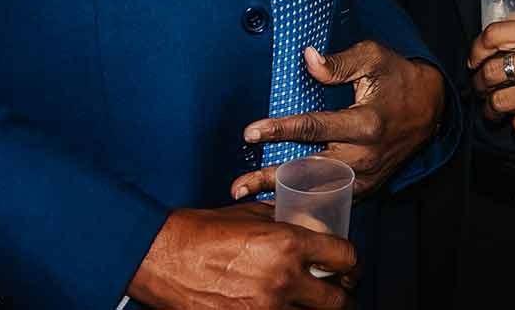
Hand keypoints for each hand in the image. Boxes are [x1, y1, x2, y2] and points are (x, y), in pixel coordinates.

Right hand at [126, 203, 355, 309]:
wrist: (162, 258)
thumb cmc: (200, 232)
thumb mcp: (249, 213)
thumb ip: (282, 221)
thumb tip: (304, 225)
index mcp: (287, 244)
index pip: (345, 257)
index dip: (351, 263)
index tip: (348, 266)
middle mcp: (283, 279)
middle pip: (338, 301)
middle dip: (342, 296)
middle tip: (338, 292)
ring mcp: (266, 309)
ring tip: (309, 304)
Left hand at [233, 43, 444, 199]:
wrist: (431, 108)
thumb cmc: (398, 77)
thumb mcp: (374, 58)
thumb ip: (339, 62)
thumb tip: (307, 58)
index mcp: (366, 123)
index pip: (314, 127)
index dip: (279, 130)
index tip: (250, 133)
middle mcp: (365, 156)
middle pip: (310, 170)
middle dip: (272, 179)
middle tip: (239, 186)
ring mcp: (367, 176)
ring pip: (319, 190)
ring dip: (284, 196)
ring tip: (249, 200)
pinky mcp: (368, 186)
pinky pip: (333, 198)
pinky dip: (306, 203)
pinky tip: (279, 204)